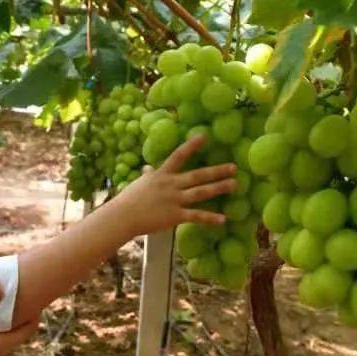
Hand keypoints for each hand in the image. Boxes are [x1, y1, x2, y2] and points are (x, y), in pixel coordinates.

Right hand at [112, 133, 236, 236]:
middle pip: (198, 175)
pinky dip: (210, 218)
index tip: (204, 136)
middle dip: (217, 170)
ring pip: (201, 192)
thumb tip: (147, 169)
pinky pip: (196, 216)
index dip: (192, 146)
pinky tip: (224, 219)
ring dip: (219, 188)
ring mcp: (174, 200)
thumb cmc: (129, 200)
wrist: (122, 217)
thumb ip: (148, 175)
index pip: (178, 156)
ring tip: (234, 184)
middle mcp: (171, 184)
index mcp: (162, 174)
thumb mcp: (140, 183)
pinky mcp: (175, 216)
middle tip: (234, 167)